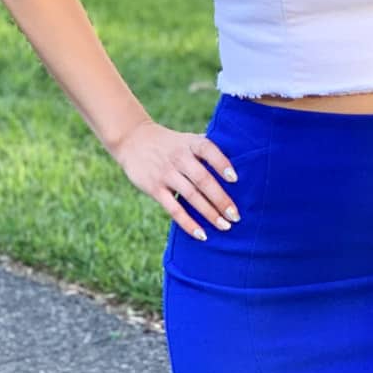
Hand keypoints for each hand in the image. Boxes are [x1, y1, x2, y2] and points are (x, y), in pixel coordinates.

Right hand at [112, 119, 240, 241]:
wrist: (133, 140)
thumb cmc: (170, 143)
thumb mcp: (188, 138)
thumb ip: (207, 147)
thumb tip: (239, 158)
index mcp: (191, 143)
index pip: (209, 151)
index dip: (222, 164)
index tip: (235, 179)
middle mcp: (179, 158)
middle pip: (203, 179)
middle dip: (221, 199)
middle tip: (236, 215)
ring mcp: (166, 174)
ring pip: (191, 196)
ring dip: (209, 213)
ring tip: (225, 226)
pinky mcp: (155, 189)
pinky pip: (174, 209)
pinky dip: (188, 223)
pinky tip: (201, 234)